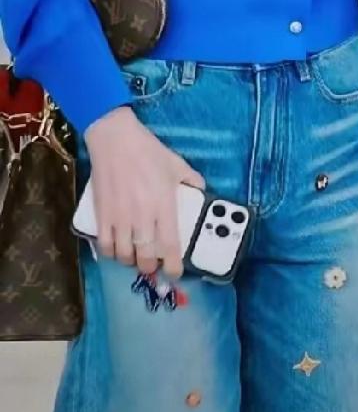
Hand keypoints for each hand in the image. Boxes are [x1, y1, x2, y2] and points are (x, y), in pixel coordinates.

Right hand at [84, 106, 205, 277]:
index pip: (170, 245)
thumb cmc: (148, 151)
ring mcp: (119, 217)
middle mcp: (142, 216)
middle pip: (145, 257)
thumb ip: (191, 180)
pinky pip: (104, 245)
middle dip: (150, 267)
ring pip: (124, 255)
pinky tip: (116, 247)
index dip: (173, 265)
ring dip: (131, 260)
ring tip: (135, 255)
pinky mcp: (101, 214)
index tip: (175, 273)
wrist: (114, 139)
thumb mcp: (176, 164)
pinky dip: (111, 252)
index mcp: (163, 205)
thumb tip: (201, 191)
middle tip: (153, 264)